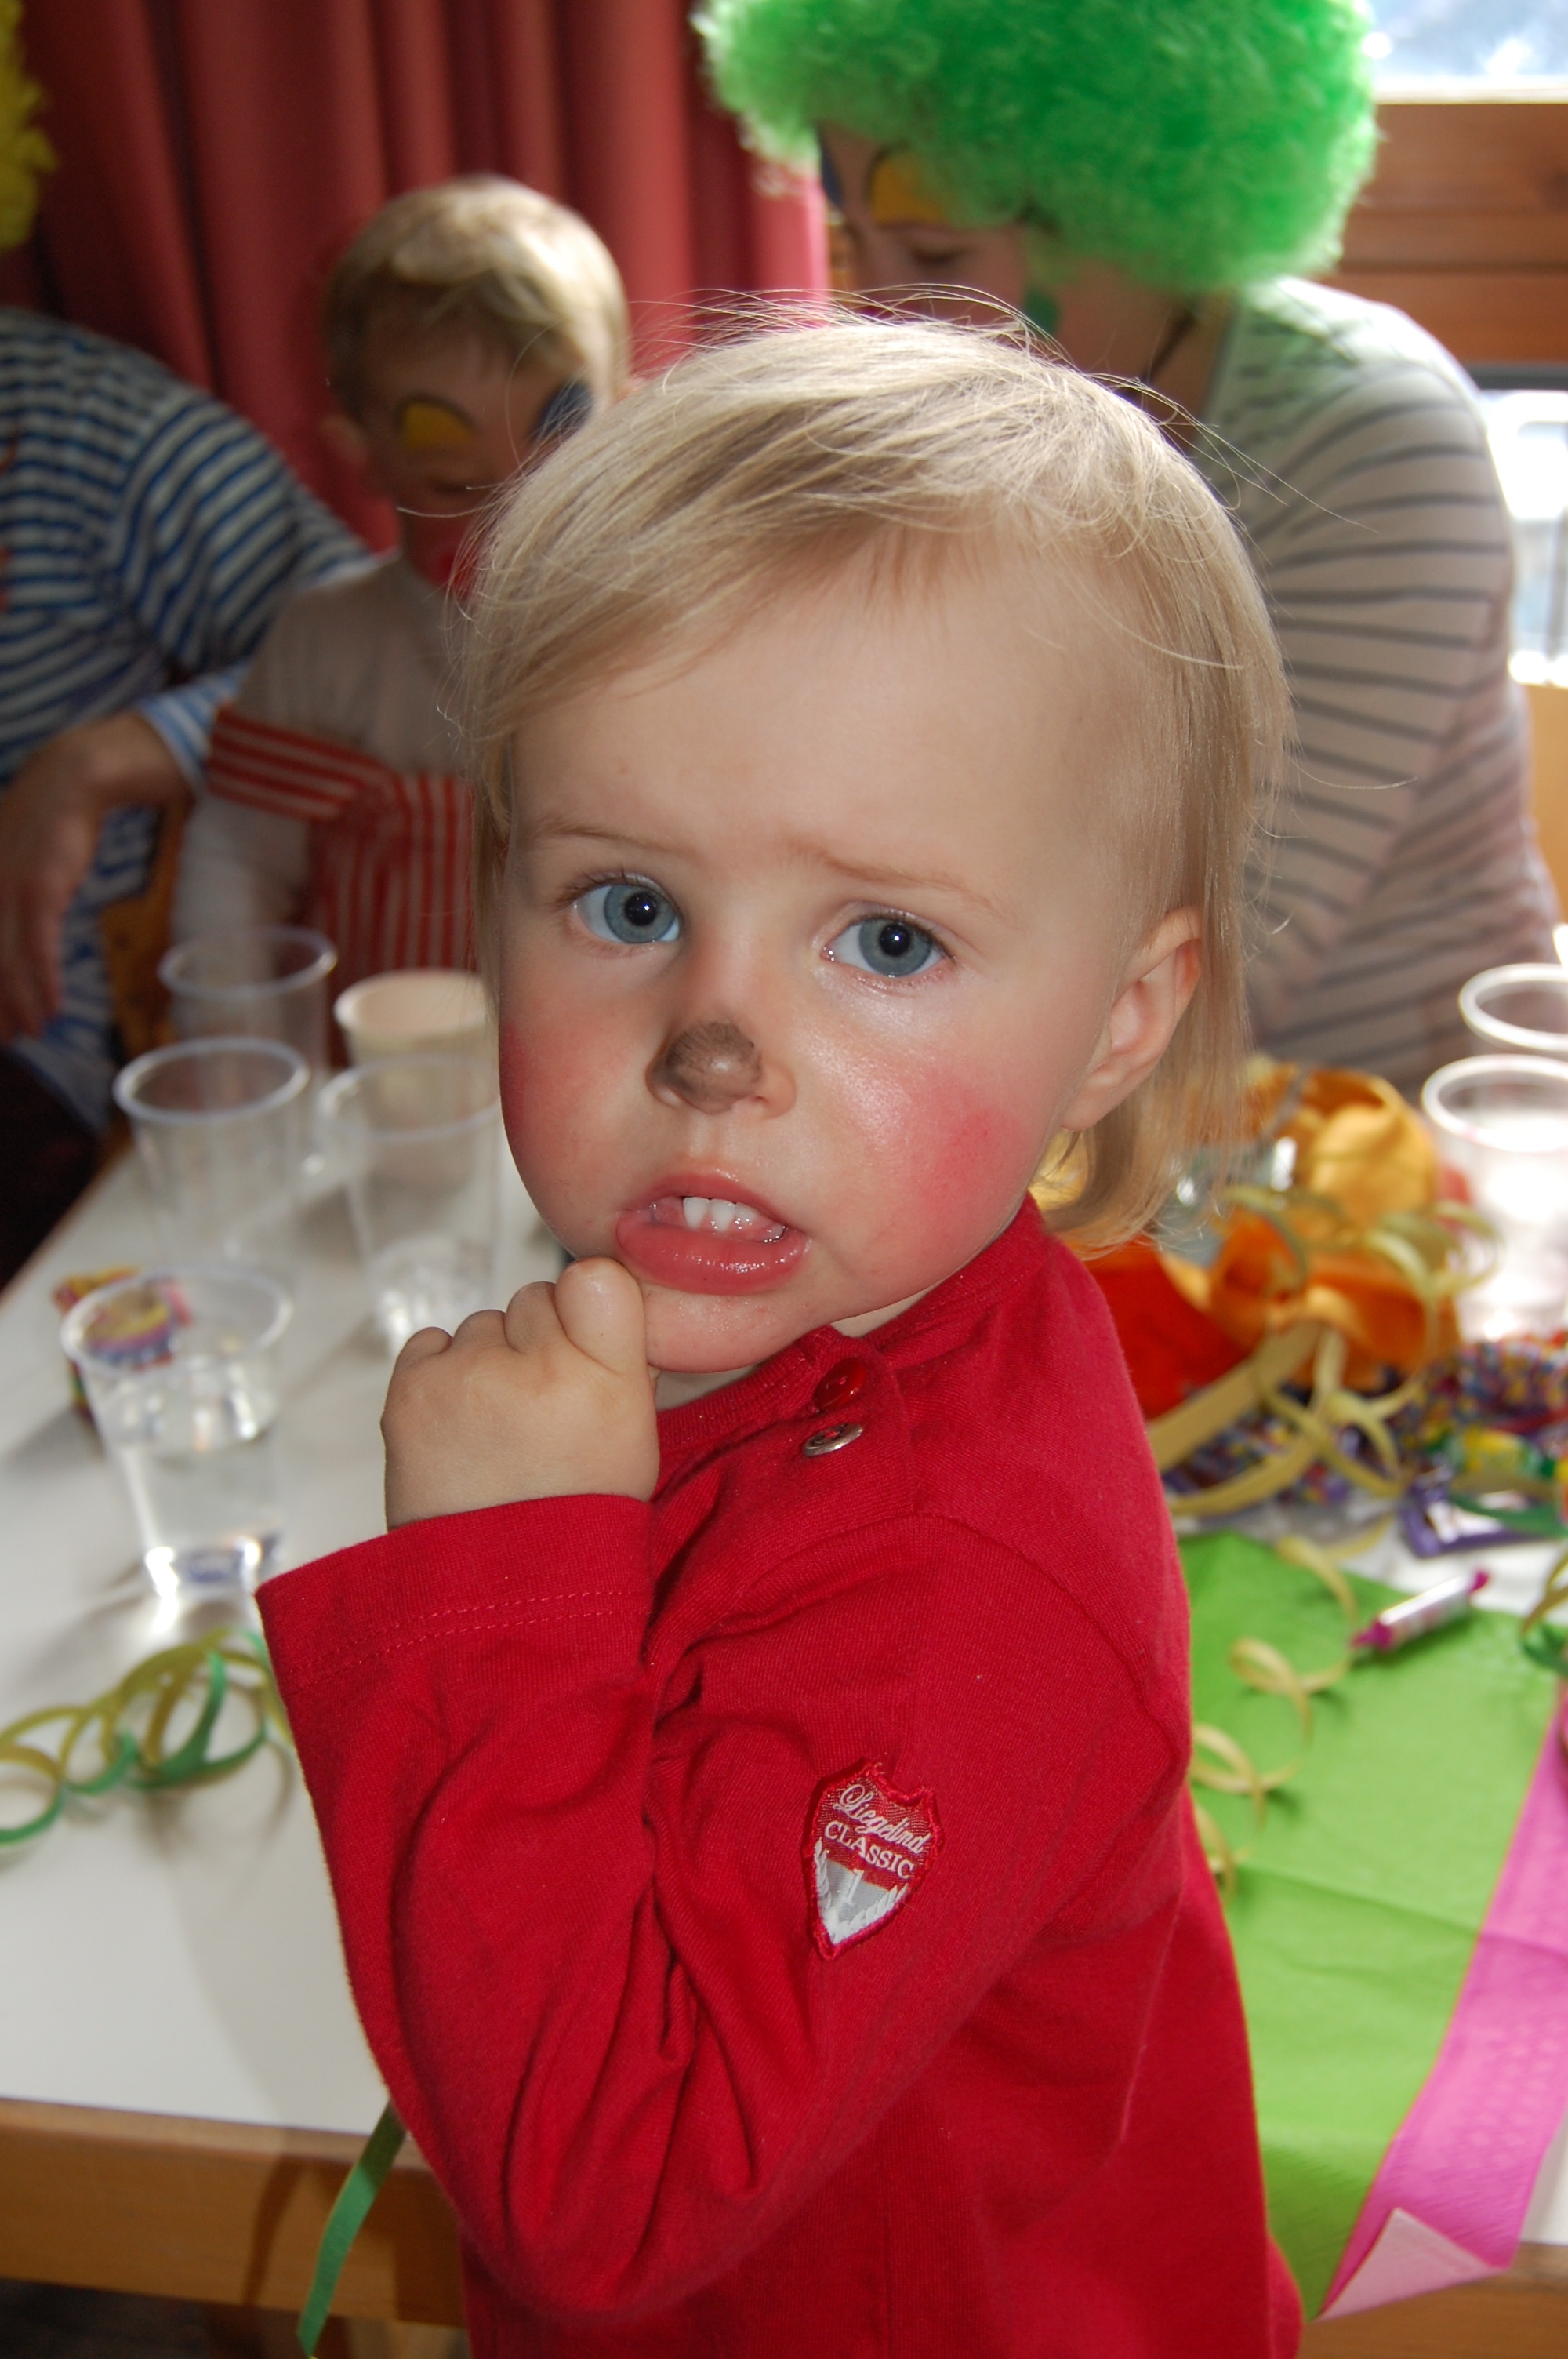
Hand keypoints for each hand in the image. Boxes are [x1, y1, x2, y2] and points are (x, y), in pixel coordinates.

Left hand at [0, 711, 185, 1040]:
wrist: (73, 777)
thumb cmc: (50, 819)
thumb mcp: (20, 860)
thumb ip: (15, 891)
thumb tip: (23, 922)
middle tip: (4, 1042)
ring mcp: (8, 892)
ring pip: (6, 965)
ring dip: (17, 1006)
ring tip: (28, 1036)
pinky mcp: (39, 891)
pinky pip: (37, 950)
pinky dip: (42, 985)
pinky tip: (49, 1012)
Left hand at [383, 1258, 659, 1528]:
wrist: (500, 1584)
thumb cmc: (573, 1505)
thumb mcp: (634, 1433)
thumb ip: (622, 1358)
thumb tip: (598, 1297)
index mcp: (610, 1380)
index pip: (596, 1277)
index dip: (585, 1305)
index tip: (580, 1344)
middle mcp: (540, 1367)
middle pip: (534, 1297)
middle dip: (533, 1341)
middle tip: (535, 1409)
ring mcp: (469, 1375)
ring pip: (481, 1325)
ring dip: (485, 1363)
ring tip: (492, 1430)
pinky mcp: (412, 1388)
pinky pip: (430, 1342)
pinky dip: (439, 1374)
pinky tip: (456, 1425)